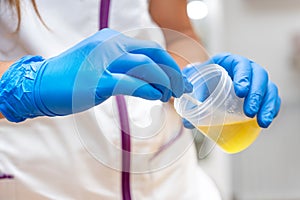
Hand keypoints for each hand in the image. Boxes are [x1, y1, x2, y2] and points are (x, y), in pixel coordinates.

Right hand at [0, 28, 186, 121]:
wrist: (42, 84)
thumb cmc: (73, 77)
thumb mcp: (102, 65)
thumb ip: (123, 68)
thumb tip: (149, 81)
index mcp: (113, 41)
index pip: (151, 49)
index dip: (169, 64)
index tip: (179, 79)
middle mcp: (110, 46)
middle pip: (153, 54)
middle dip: (172, 72)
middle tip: (180, 89)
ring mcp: (103, 62)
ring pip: (145, 67)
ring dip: (163, 82)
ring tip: (168, 96)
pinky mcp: (96, 80)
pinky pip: (129, 83)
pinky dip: (146, 90)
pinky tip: (154, 97)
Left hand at [182, 53, 280, 127]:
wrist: (207, 82)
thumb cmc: (203, 80)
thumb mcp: (195, 83)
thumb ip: (189, 97)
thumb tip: (186, 122)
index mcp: (230, 61)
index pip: (241, 65)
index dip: (244, 77)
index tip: (240, 92)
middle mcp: (247, 68)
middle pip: (259, 76)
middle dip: (257, 94)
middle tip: (249, 111)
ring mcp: (256, 81)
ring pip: (269, 88)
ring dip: (267, 105)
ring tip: (262, 122)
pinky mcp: (261, 93)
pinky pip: (272, 98)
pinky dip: (272, 109)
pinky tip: (267, 120)